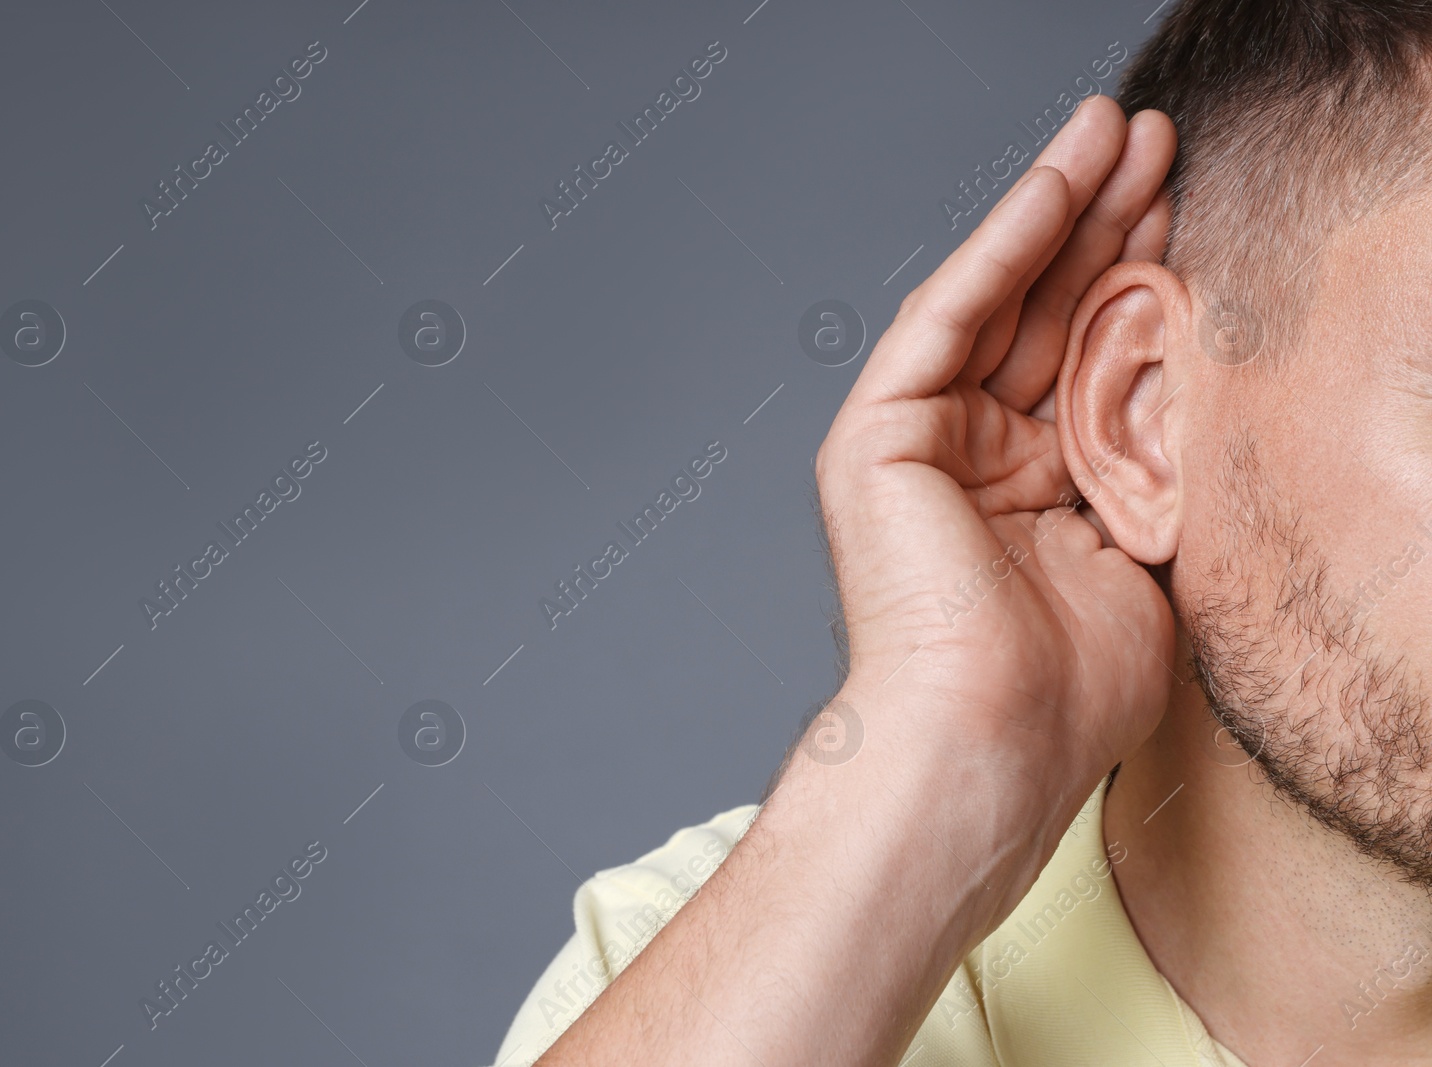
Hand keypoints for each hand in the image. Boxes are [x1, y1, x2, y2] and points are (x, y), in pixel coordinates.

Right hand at [815, 95, 1177, 866]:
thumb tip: (1196, 381)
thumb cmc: (1067, 684)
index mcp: (1034, 494)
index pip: (1090, 361)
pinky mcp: (877, 435)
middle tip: (1160, 142)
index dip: (1141, 283)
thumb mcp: (1150, 547)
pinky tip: (1058, 181)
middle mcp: (974, 459)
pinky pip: (948, 316)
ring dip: (1061, 210)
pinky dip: (1003, 244)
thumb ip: (1159, 460)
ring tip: (1117, 130)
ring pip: (999, 300)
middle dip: (1107, 226)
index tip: (1192, 212)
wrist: (990, 739)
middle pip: (1048, 316)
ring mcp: (920, 443)